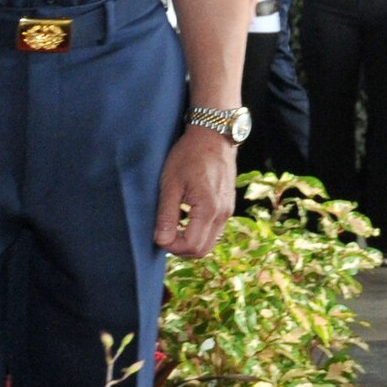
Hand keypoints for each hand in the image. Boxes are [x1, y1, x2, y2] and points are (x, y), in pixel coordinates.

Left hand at [153, 127, 237, 257]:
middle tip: (165, 234)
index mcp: (209, 209)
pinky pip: (214, 230)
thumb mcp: (171, 183)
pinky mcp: (228, 206)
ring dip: (190, 241)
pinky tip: (186, 217)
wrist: (213, 136)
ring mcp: (228, 211)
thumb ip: (166, 215)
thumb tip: (161, 241)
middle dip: (181, 249)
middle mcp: (223, 214)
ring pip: (209, 242)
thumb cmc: (189, 155)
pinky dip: (199, 232)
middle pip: (202, 250)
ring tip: (174, 225)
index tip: (159, 235)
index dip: (172, 247)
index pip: (192, 246)